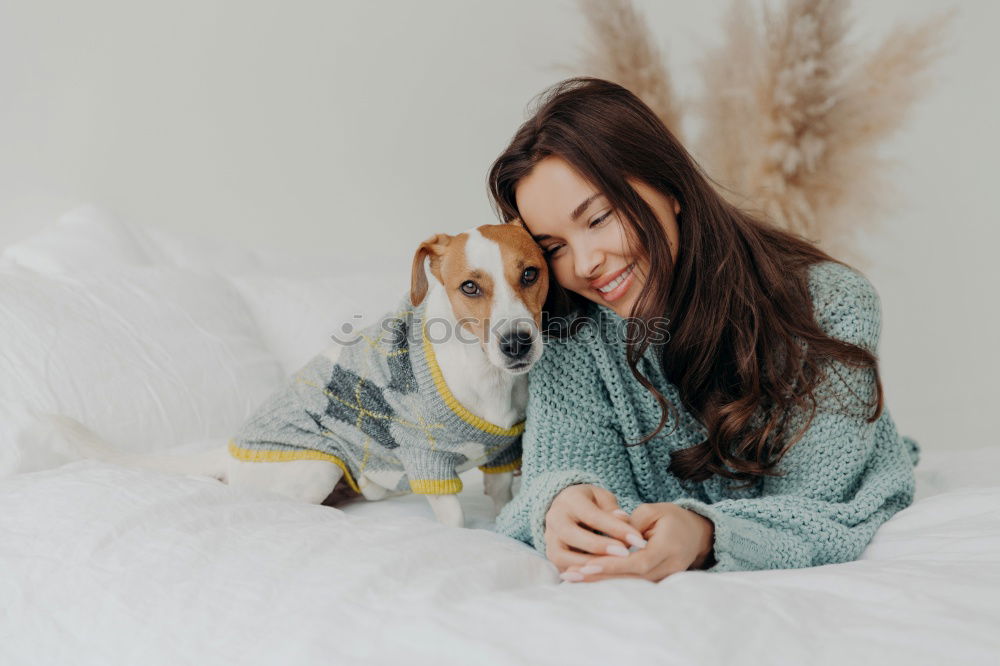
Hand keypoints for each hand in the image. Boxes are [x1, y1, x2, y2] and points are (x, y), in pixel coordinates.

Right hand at [543, 484, 648, 572]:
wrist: (568, 509)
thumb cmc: (592, 503)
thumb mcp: (603, 499)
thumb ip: (613, 510)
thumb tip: (624, 520)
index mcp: (569, 499)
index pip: (592, 515)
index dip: (615, 528)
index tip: (638, 539)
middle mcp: (554, 518)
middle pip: (572, 535)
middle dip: (600, 547)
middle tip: (626, 554)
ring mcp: (549, 538)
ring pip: (563, 556)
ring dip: (589, 563)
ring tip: (613, 568)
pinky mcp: (551, 555)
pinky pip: (563, 568)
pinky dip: (580, 574)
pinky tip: (601, 576)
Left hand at [560, 502, 714, 583]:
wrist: (695, 533)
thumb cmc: (672, 518)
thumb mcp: (653, 511)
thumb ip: (630, 524)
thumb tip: (608, 537)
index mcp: (670, 547)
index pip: (639, 561)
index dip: (614, 565)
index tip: (588, 565)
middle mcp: (670, 567)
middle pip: (632, 578)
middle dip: (601, 578)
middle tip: (571, 575)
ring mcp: (666, 578)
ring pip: (631, 585)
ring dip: (602, 583)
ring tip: (572, 578)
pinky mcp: (659, 582)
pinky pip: (633, 585)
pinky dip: (611, 582)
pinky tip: (587, 580)